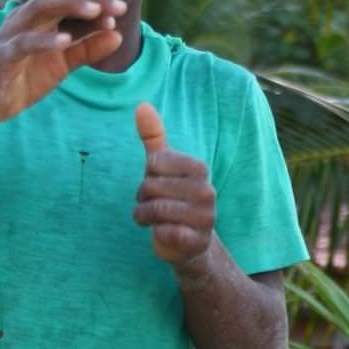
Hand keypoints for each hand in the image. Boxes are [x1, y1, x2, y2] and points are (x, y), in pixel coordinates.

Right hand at [0, 0, 125, 124]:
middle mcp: (26, 18)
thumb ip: (89, 48)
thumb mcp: (65, 62)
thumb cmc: (28, 75)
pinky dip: (44, 40)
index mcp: (42, 17)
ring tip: (94, 10)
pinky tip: (65, 40)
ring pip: (38, 10)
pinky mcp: (3, 56)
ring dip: (68, 7)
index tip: (121, 9)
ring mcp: (12, 34)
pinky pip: (23, 43)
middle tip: (117, 6)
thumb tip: (118, 35)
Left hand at [134, 103, 216, 266]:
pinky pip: (164, 232)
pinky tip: (164, 234)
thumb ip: (153, 136)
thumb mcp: (161, 167)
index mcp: (199, 169)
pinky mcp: (197, 241)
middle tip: (152, 205)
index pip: (154, 162)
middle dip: (142, 198)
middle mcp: (207, 191)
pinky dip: (156, 234)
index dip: (146, 174)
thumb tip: (141, 105)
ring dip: (144, 216)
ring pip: (155, 209)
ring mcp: (205, 217)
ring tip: (151, 219)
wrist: (190, 243)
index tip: (155, 183)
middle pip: (151, 186)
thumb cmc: (173, 199)